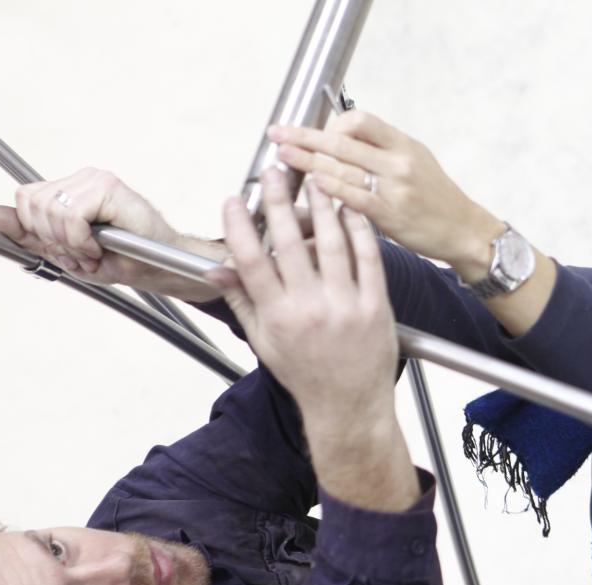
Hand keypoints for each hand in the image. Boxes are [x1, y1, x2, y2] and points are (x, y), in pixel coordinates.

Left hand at [0, 168, 225, 301]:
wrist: (161, 266)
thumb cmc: (122, 260)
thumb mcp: (66, 252)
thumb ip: (29, 234)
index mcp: (68, 190)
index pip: (24, 199)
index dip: (35, 232)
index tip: (65, 251)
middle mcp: (80, 179)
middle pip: (31, 203)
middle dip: (51, 240)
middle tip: (82, 254)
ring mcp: (95, 179)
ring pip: (49, 209)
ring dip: (68, 243)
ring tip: (92, 253)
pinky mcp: (108, 186)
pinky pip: (71, 214)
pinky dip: (79, 239)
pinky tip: (99, 247)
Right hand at [212, 167, 415, 510]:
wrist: (349, 406)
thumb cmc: (305, 374)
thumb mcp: (264, 343)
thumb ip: (243, 301)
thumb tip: (216, 270)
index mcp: (277, 317)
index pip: (251, 261)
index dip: (240, 227)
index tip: (234, 200)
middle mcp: (310, 309)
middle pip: (289, 244)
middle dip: (278, 202)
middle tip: (273, 172)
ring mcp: (345, 306)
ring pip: (331, 244)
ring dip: (321, 206)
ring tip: (314, 179)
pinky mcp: (375, 306)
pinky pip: (368, 258)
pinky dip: (359, 230)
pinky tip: (350, 208)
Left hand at [268, 110, 504, 275]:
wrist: (463, 230)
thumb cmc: (435, 198)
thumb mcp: (416, 161)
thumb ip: (381, 151)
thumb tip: (342, 140)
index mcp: (402, 144)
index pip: (359, 119)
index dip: (330, 125)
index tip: (313, 136)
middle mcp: (398, 161)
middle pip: (342, 141)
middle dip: (305, 136)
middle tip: (277, 133)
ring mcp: (395, 187)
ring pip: (344, 168)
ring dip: (308, 161)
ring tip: (283, 156)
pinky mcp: (392, 214)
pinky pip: (356, 197)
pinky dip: (333, 189)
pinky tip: (313, 184)